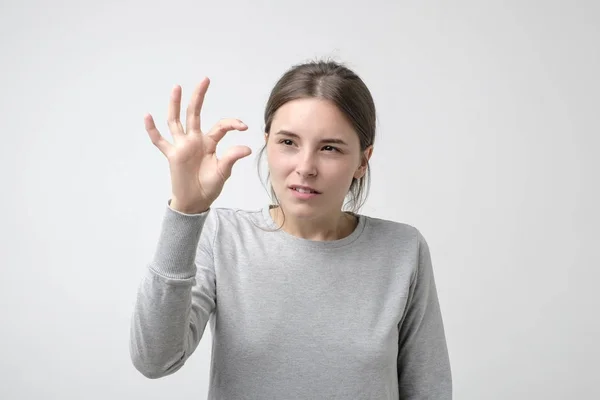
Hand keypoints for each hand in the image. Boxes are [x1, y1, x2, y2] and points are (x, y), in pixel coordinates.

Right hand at [144, 78, 251, 212]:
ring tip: (177, 87)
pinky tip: (148, 116)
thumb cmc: (209, 186)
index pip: (220, 126)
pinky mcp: (171, 155)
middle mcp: (194, 140)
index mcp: (210, 142)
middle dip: (199, 96)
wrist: (195, 202)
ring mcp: (181, 146)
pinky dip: (152, 130)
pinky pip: (159, 141)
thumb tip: (246, 148)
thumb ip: (231, 158)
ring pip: (176, 121)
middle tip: (205, 79)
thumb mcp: (223, 172)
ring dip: (176, 105)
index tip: (245, 126)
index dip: (232, 124)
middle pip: (195, 114)